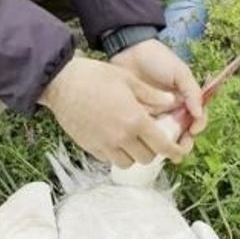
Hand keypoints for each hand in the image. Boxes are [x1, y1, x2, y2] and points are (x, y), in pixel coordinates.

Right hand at [39, 56, 187, 167]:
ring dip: (134, 154)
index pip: (162, 145)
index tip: (179, 152)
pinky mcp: (89, 147)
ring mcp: (104, 144)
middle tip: (151, 140)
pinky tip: (114, 138)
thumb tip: (171, 103)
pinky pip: (109, 159)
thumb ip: (151, 95)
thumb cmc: (94, 76)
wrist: (60, 83)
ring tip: (132, 140)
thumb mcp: (127, 79)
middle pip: (146, 158)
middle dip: (153, 151)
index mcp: (135, 119)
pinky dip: (116, 153)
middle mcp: (122, 137)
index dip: (174, 151)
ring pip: (128, 162)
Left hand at [110, 39, 207, 150]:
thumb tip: (198, 114)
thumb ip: (192, 91)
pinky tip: (143, 138)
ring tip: (160, 145)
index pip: (196, 120)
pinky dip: (144, 136)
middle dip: (180, 143)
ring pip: (162, 136)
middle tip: (177, 148)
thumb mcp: (179, 72)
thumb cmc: (157, 58)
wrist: (129, 50)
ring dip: (163, 143)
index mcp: (184, 100)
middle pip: (180, 133)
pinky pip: (143, 131)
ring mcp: (153, 114)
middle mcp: (170, 110)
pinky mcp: (137, 116)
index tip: (193, 130)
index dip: (196, 128)